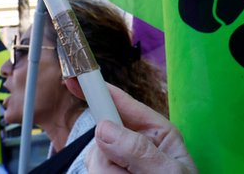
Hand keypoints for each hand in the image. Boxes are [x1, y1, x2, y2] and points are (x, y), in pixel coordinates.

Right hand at [68, 81, 196, 172]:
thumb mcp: (169, 173)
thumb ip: (138, 151)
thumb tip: (104, 128)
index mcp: (155, 133)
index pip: (122, 103)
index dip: (97, 89)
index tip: (74, 80)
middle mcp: (133, 146)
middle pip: (101, 138)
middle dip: (111, 160)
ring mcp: (120, 165)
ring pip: (96, 163)